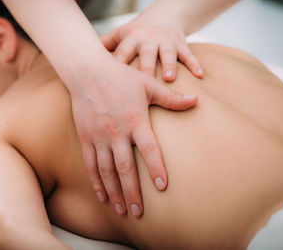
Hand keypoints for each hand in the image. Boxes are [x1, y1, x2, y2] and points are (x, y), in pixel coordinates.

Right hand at [69, 56, 196, 216]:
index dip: (156, 168)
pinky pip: (90, 164)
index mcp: (135, 120)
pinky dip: (96, 181)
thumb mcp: (148, 84)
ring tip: (122, 210)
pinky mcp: (86, 137)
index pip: (149, 149)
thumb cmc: (120, 76)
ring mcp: (99, 136)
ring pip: (106, 170)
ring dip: (114, 192)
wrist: (87, 72)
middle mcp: (116, 131)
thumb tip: (196, 100)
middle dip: (132, 192)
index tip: (163, 186)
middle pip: (125, 167)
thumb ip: (171, 98)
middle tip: (138, 211)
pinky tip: (102, 196)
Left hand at [101, 20, 203, 80]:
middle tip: (140, 84)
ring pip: (167, 54)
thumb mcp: (120, 35)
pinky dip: (195, 64)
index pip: (122, 53)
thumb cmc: (136, 32)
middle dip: (143, 68)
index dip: (115, 65)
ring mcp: (165, 41)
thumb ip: (104, 46)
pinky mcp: (181, 42)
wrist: (164, 15)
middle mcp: (148, 39)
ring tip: (169, 78)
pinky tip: (200, 76)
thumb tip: (78, 59)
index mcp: (131, 39)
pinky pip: (189, 54)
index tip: (108, 81)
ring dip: (168, 65)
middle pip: (145, 55)